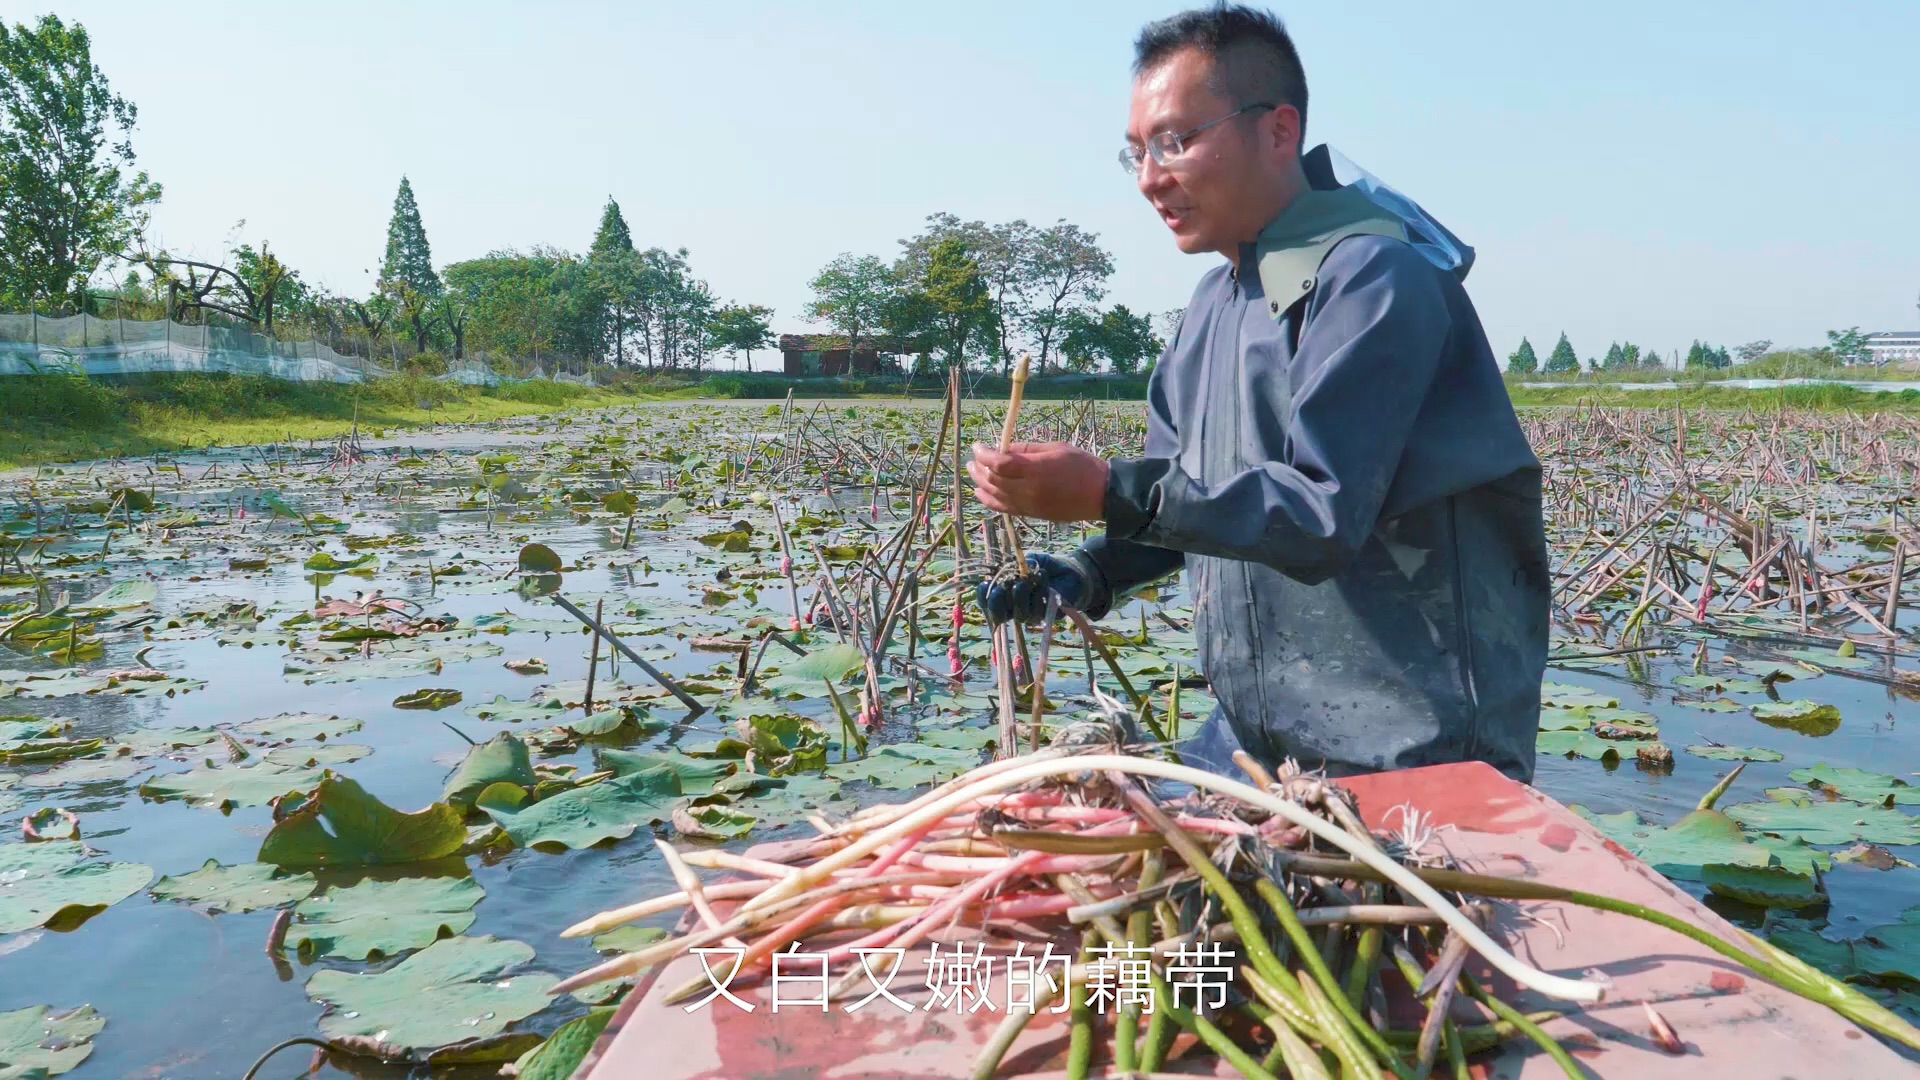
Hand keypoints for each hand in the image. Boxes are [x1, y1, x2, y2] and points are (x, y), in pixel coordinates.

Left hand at [968, 442, 1108, 523]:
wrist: (1101, 495)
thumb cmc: (1082, 466)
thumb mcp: (1056, 448)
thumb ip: (1027, 449)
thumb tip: (1004, 448)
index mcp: (1036, 470)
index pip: (1000, 463)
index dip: (984, 455)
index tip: (978, 446)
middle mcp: (1029, 490)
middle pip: (993, 480)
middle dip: (979, 468)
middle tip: (972, 459)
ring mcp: (1029, 505)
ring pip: (995, 495)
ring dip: (980, 484)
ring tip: (973, 473)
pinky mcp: (1032, 514)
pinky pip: (1004, 508)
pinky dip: (989, 501)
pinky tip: (981, 493)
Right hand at [975, 553, 1092, 624]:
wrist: (1071, 570)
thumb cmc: (1046, 565)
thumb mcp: (1028, 559)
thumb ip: (1016, 563)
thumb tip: (1007, 569)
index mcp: (1004, 595)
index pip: (986, 603)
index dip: (983, 597)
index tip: (985, 583)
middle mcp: (1014, 608)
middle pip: (998, 616)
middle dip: (999, 601)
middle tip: (1007, 584)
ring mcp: (1031, 615)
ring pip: (1020, 614)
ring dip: (1023, 592)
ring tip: (1033, 575)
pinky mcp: (1048, 617)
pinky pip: (1039, 610)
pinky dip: (1039, 590)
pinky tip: (1043, 576)